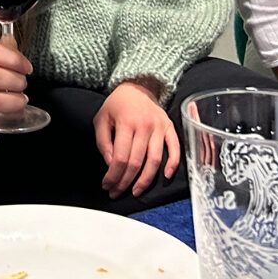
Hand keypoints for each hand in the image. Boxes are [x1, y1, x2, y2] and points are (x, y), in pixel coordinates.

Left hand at [94, 80, 180, 199]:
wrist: (137, 86)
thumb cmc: (117, 105)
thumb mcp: (102, 118)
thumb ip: (103, 142)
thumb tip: (110, 164)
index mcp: (126, 122)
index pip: (120, 157)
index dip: (113, 176)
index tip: (107, 185)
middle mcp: (144, 125)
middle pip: (136, 162)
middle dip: (125, 182)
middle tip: (117, 192)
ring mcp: (159, 126)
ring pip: (154, 160)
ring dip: (145, 180)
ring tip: (136, 191)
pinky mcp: (169, 127)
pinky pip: (175, 148)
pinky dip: (173, 163)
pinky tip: (166, 176)